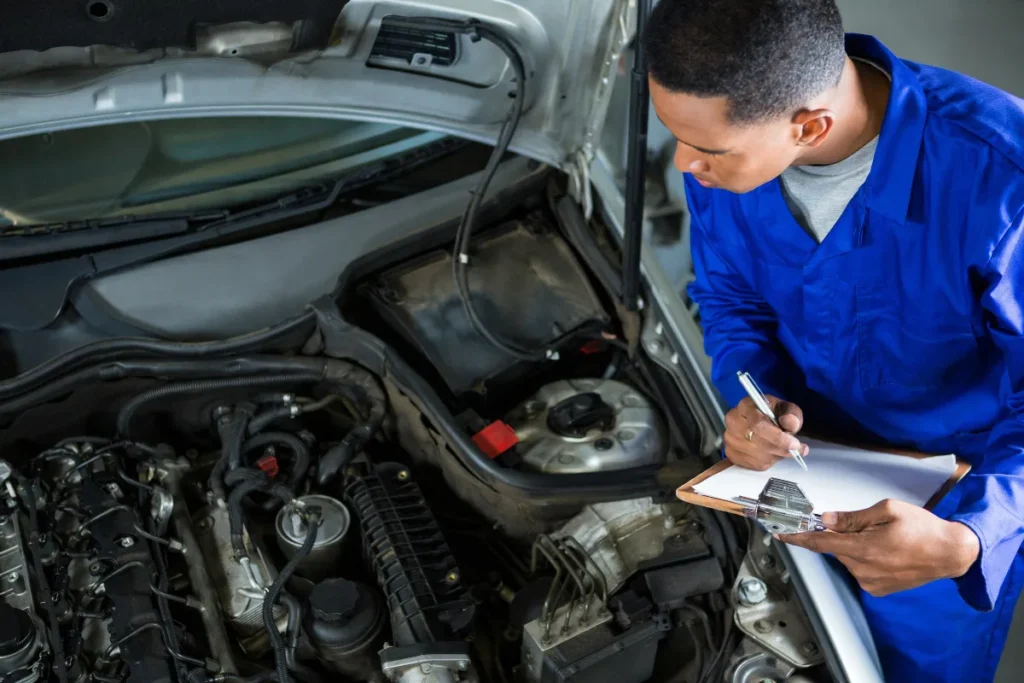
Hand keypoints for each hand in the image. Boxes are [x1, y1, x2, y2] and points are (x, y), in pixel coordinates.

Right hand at [723, 395, 807, 469]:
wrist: (763, 422)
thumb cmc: (775, 414)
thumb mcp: (787, 409)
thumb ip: (792, 414)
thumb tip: (790, 423)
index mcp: (746, 406)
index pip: (757, 423)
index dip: (777, 436)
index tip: (794, 444)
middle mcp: (733, 421)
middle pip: (758, 441)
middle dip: (781, 448)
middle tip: (797, 450)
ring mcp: (730, 439)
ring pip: (758, 455)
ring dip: (777, 455)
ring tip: (785, 449)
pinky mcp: (732, 454)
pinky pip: (755, 464)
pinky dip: (769, 462)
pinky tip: (774, 453)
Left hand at [777, 499, 980, 596]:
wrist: (950, 553)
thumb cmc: (922, 528)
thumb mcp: (887, 510)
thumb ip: (853, 518)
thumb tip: (826, 520)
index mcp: (864, 548)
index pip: (820, 542)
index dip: (798, 537)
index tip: (780, 533)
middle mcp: (863, 569)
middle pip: (836, 548)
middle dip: (842, 535)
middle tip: (867, 526)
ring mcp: (870, 582)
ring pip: (848, 558)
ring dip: (856, 547)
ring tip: (884, 540)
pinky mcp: (877, 589)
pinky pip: (859, 569)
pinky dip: (865, 558)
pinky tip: (886, 552)